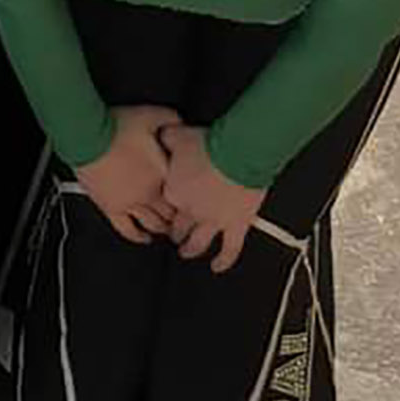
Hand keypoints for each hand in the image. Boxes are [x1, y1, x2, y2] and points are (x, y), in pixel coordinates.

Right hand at [76, 105, 180, 243]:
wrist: (86, 137)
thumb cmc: (114, 127)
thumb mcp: (150, 115)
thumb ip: (170, 119)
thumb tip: (181, 122)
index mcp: (162, 174)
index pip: (183, 194)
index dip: (189, 198)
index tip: (191, 199)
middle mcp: (149, 192)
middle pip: (170, 212)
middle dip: (177, 217)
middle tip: (182, 220)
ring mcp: (129, 202)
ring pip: (152, 223)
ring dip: (160, 228)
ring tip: (164, 228)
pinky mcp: (110, 207)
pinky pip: (126, 229)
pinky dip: (136, 236)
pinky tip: (142, 238)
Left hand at [158, 123, 263, 272]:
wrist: (238, 153)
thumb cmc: (208, 144)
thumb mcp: (177, 135)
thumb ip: (165, 137)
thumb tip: (161, 133)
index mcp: (174, 191)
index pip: (164, 204)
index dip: (162, 207)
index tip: (162, 209)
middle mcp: (190, 210)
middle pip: (177, 226)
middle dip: (174, 232)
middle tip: (173, 236)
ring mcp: (213, 221)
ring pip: (198, 242)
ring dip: (191, 249)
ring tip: (187, 253)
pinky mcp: (236, 225)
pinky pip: (230, 249)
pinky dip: (224, 260)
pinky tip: (218, 267)